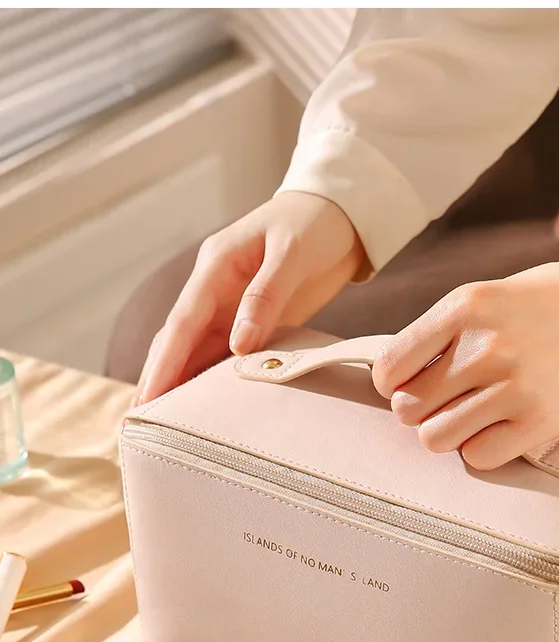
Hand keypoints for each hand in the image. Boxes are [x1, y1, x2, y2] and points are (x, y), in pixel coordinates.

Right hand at [133, 192, 364, 404]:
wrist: (339, 215)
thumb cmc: (314, 225)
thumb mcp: (292, 253)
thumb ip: (265, 296)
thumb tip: (239, 344)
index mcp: (216, 265)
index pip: (183, 320)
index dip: (165, 362)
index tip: (150, 398)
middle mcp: (213, 287)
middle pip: (178, 339)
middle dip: (157, 379)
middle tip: (137, 423)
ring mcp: (229, 305)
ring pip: (195, 350)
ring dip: (179, 384)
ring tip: (160, 425)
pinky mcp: (249, 320)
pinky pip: (222, 353)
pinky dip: (208, 378)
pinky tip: (200, 407)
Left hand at [372, 255, 558, 470]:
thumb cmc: (557, 301)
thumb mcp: (492, 295)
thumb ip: (446, 330)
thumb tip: (401, 374)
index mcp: (464, 307)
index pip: (391, 366)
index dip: (392, 383)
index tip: (405, 385)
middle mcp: (483, 347)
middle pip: (408, 408)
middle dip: (420, 409)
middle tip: (446, 401)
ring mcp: (511, 387)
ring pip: (436, 438)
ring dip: (448, 432)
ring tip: (472, 416)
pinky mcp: (538, 422)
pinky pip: (478, 457)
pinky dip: (482, 449)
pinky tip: (499, 429)